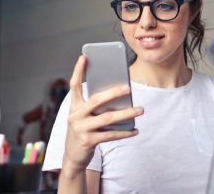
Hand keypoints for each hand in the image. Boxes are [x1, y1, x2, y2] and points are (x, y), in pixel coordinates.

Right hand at [63, 55, 143, 174]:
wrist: (73, 156)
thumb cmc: (83, 129)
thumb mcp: (84, 116)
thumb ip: (96, 106)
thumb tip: (119, 95)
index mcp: (74, 106)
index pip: (74, 85)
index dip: (78, 70)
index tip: (84, 57)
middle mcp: (75, 115)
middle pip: (96, 100)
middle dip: (113, 92)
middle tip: (128, 88)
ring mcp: (81, 129)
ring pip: (108, 118)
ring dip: (126, 114)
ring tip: (141, 110)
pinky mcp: (88, 141)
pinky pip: (111, 135)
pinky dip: (125, 132)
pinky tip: (135, 130)